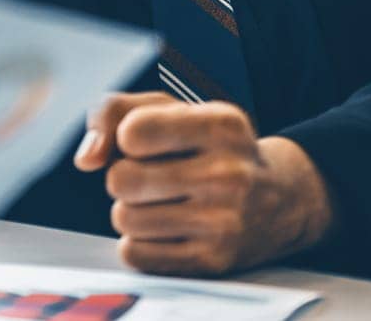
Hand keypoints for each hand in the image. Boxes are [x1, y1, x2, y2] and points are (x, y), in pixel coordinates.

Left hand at [74, 93, 335, 275]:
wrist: (283, 199)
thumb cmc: (212, 147)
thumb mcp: (175, 109)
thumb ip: (114, 112)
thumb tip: (86, 158)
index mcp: (221, 125)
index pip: (132, 132)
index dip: (126, 137)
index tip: (146, 140)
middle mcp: (229, 174)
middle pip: (121, 180)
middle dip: (123, 176)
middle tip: (150, 175)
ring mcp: (224, 223)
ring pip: (124, 219)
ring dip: (129, 210)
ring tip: (159, 201)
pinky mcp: (214, 262)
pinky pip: (135, 254)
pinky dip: (138, 241)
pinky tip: (165, 228)